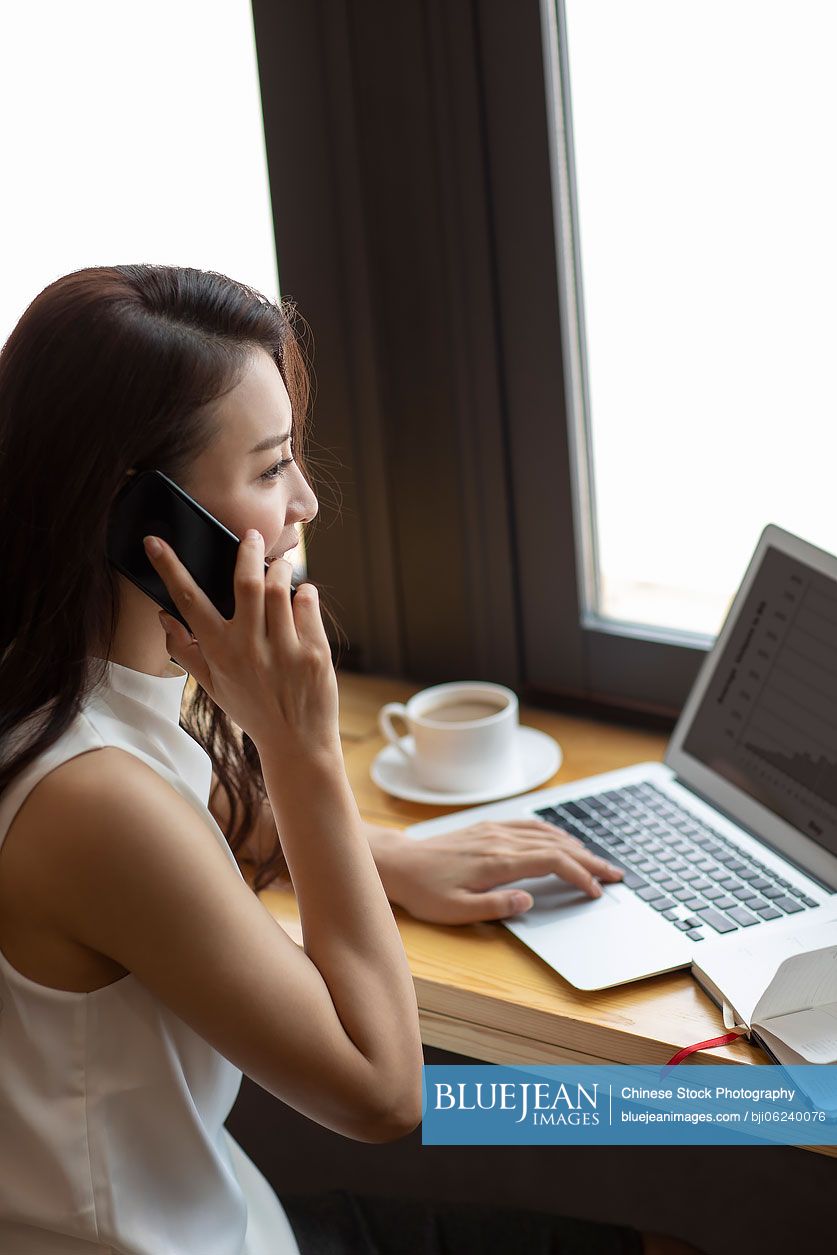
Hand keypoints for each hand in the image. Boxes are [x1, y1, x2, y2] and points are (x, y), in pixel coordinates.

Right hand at [142, 529, 340, 757]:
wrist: (297, 743)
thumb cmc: (252, 710)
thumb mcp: (212, 686)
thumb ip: (186, 651)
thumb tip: (164, 617)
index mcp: (219, 652)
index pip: (189, 600)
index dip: (170, 567)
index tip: (155, 542)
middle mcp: (249, 648)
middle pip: (247, 582)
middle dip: (248, 550)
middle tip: (252, 535)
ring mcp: (284, 649)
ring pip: (281, 589)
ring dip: (280, 569)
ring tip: (279, 565)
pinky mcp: (314, 651)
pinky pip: (308, 605)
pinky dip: (305, 592)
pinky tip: (302, 593)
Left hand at [379, 818, 624, 924]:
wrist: (399, 863)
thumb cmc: (425, 891)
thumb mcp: (456, 911)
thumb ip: (495, 906)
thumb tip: (530, 899)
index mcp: (497, 862)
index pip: (551, 863)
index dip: (579, 875)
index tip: (596, 890)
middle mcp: (499, 841)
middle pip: (556, 845)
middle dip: (589, 860)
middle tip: (616, 874)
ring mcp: (494, 831)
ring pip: (545, 833)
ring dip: (575, 845)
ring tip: (596, 860)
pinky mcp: (487, 828)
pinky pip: (528, 825)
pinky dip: (553, 832)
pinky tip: (562, 839)